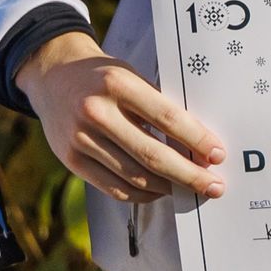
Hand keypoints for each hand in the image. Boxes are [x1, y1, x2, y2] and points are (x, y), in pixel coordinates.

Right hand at [19, 33, 228, 204]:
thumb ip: (158, 106)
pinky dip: (142, 194)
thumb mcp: (131, 76)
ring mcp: (80, 139)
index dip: (196, 139)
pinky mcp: (71, 161)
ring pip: (134, 177)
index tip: (218, 154)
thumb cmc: (104, 77)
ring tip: (189, 189)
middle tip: (214, 186)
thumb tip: (198, 144)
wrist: (53, 76)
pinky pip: (114, 188)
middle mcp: (96, 112)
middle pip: (152, 155)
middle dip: (189, 175)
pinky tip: (160, 190)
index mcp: (117, 84)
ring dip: (168, 187)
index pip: (167, 117)